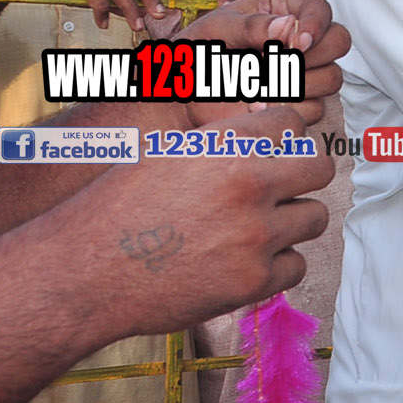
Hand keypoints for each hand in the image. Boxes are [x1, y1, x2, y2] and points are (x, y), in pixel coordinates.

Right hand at [70, 106, 335, 337]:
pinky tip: (244, 262)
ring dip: (291, 223)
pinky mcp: (253, 280)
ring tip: (254, 230)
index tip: (269, 153)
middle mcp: (249, 183)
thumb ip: (223, 140)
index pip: (293, 122)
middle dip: (301, 176)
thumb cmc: (117, 209)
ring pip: (315, 217)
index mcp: (227, 143)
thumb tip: (267, 124)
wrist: (82, 273)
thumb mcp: (167, 152)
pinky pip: (297, 264)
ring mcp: (255, 234)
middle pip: (320, 167)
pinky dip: (277, 266)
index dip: (280, 138)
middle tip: (277, 191)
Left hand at [176, 0, 350, 126]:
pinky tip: (257, 104)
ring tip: (257, 85)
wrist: (180, 93)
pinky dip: (287, 108)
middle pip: (339, 41)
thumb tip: (286, 27)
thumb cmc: (196, 50)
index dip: (316, 24)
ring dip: (297, 84)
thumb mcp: (216, 29)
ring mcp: (305, 72)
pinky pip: (314, 108)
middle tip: (279, 63)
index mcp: (284, 9)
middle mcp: (301, 39)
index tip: (297, 42)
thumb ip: (250, 26)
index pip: (320, 8)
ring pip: (332, 78)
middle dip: (314, 55)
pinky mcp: (300, 103)